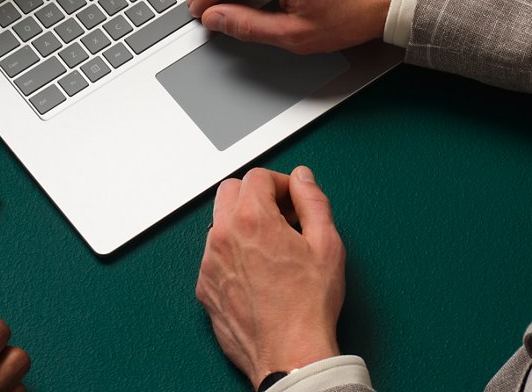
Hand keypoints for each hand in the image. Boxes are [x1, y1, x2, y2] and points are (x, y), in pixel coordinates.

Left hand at [197, 167, 345, 388]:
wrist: (289, 355)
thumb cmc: (308, 306)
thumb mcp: (326, 244)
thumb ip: (313, 201)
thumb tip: (302, 179)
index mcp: (251, 220)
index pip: (257, 177)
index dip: (280, 183)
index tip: (292, 200)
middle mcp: (222, 236)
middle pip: (230, 191)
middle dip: (255, 196)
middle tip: (281, 216)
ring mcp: (209, 263)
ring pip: (220, 223)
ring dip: (242, 224)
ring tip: (272, 248)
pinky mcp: (204, 287)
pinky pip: (214, 255)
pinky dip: (232, 254)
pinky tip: (257, 272)